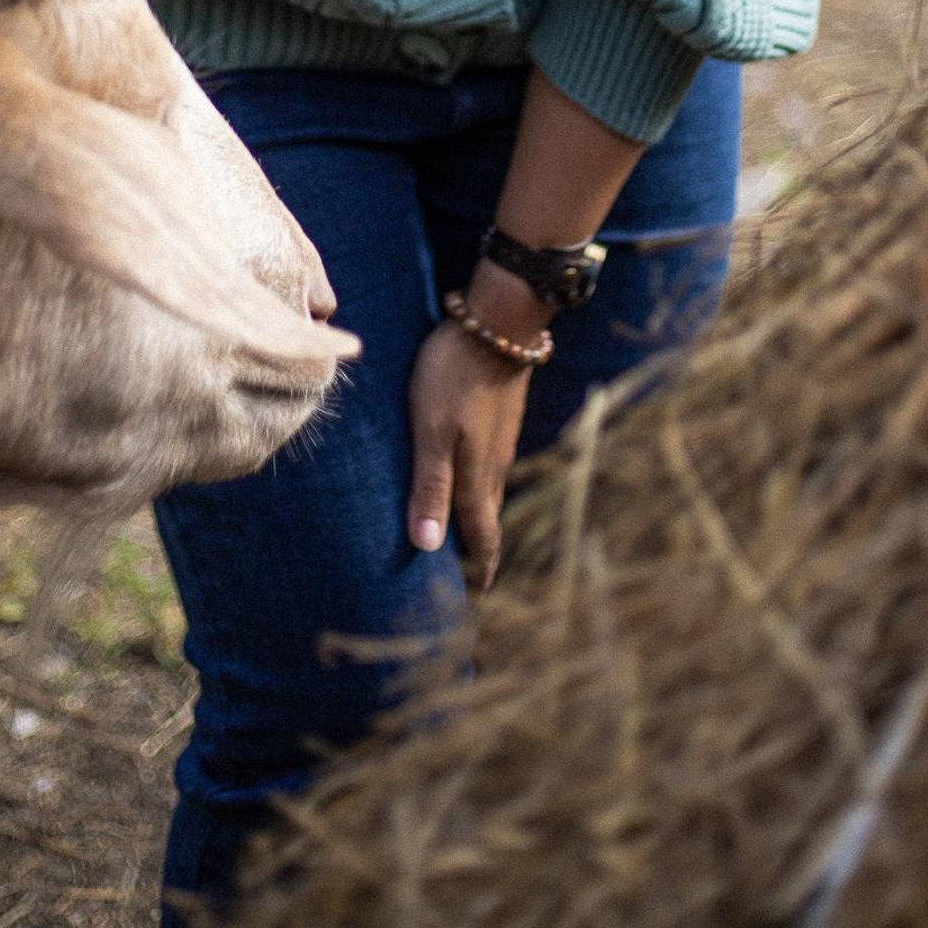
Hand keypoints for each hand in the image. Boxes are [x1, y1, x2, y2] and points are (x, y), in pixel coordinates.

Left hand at [405, 315, 531, 589]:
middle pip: (487, 523)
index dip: (476, 575)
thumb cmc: (454, 376)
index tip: (471, 605)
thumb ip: (430, 485)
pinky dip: (477, 491)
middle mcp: (494, 468)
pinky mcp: (498, 420)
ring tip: (460, 542)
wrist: (496, 323)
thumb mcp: (432, 431)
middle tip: (464, 585)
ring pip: (489, 496)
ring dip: (477, 524)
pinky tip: (464, 484)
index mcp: (477, 478)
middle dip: (477, 556)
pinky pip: (489, 470)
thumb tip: (427, 547)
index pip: (481, 540)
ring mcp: (500, 442)